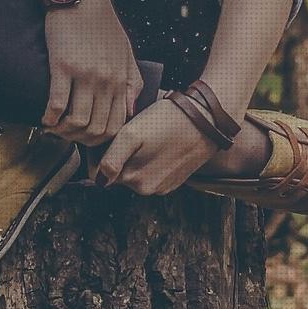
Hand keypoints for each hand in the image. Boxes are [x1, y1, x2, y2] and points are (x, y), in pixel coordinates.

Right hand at [42, 0, 142, 144]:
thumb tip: (131, 111)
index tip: (86, 137)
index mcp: (122, 78)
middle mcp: (106, 80)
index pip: (116, 125)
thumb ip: (132, 81)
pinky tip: (45, 118)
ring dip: (63, 131)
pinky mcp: (63, 66)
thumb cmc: (100, 23)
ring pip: (77, 122)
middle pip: (97, 128)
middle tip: (68, 135)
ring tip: (55, 128)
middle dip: (80, 139)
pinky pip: (56, 104)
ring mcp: (85, 74)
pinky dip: (49, 118)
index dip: (100, 139)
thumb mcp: (125, 50)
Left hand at [94, 97, 220, 194]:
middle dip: (120, 154)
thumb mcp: (132, 134)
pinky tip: (160, 143)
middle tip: (133, 131)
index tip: (112, 135)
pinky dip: (152, 159)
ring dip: (136, 157)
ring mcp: (162, 186)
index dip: (102, 151)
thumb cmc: (168, 121)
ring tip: (149, 136)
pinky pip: (153, 171)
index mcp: (133, 179)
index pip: (101, 171)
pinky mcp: (175, 180)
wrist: (207, 119)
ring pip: (136, 172)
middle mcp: (147, 189)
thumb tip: (100, 180)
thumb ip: (111, 160)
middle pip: (119, 172)